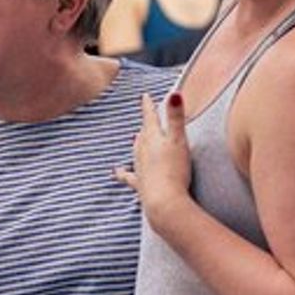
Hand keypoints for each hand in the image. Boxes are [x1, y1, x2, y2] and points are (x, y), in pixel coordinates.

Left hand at [114, 92, 191, 224]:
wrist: (163, 201)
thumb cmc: (173, 170)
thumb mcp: (178, 140)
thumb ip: (176, 117)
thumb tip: (174, 93)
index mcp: (152, 139)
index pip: (149, 117)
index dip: (148, 106)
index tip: (145, 97)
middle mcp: (142, 152)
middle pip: (143, 134)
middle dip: (146, 124)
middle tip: (146, 116)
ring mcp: (139, 168)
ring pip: (136, 151)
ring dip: (138, 143)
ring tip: (136, 137)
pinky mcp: (140, 184)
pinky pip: (128, 176)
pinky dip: (122, 172)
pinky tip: (116, 172)